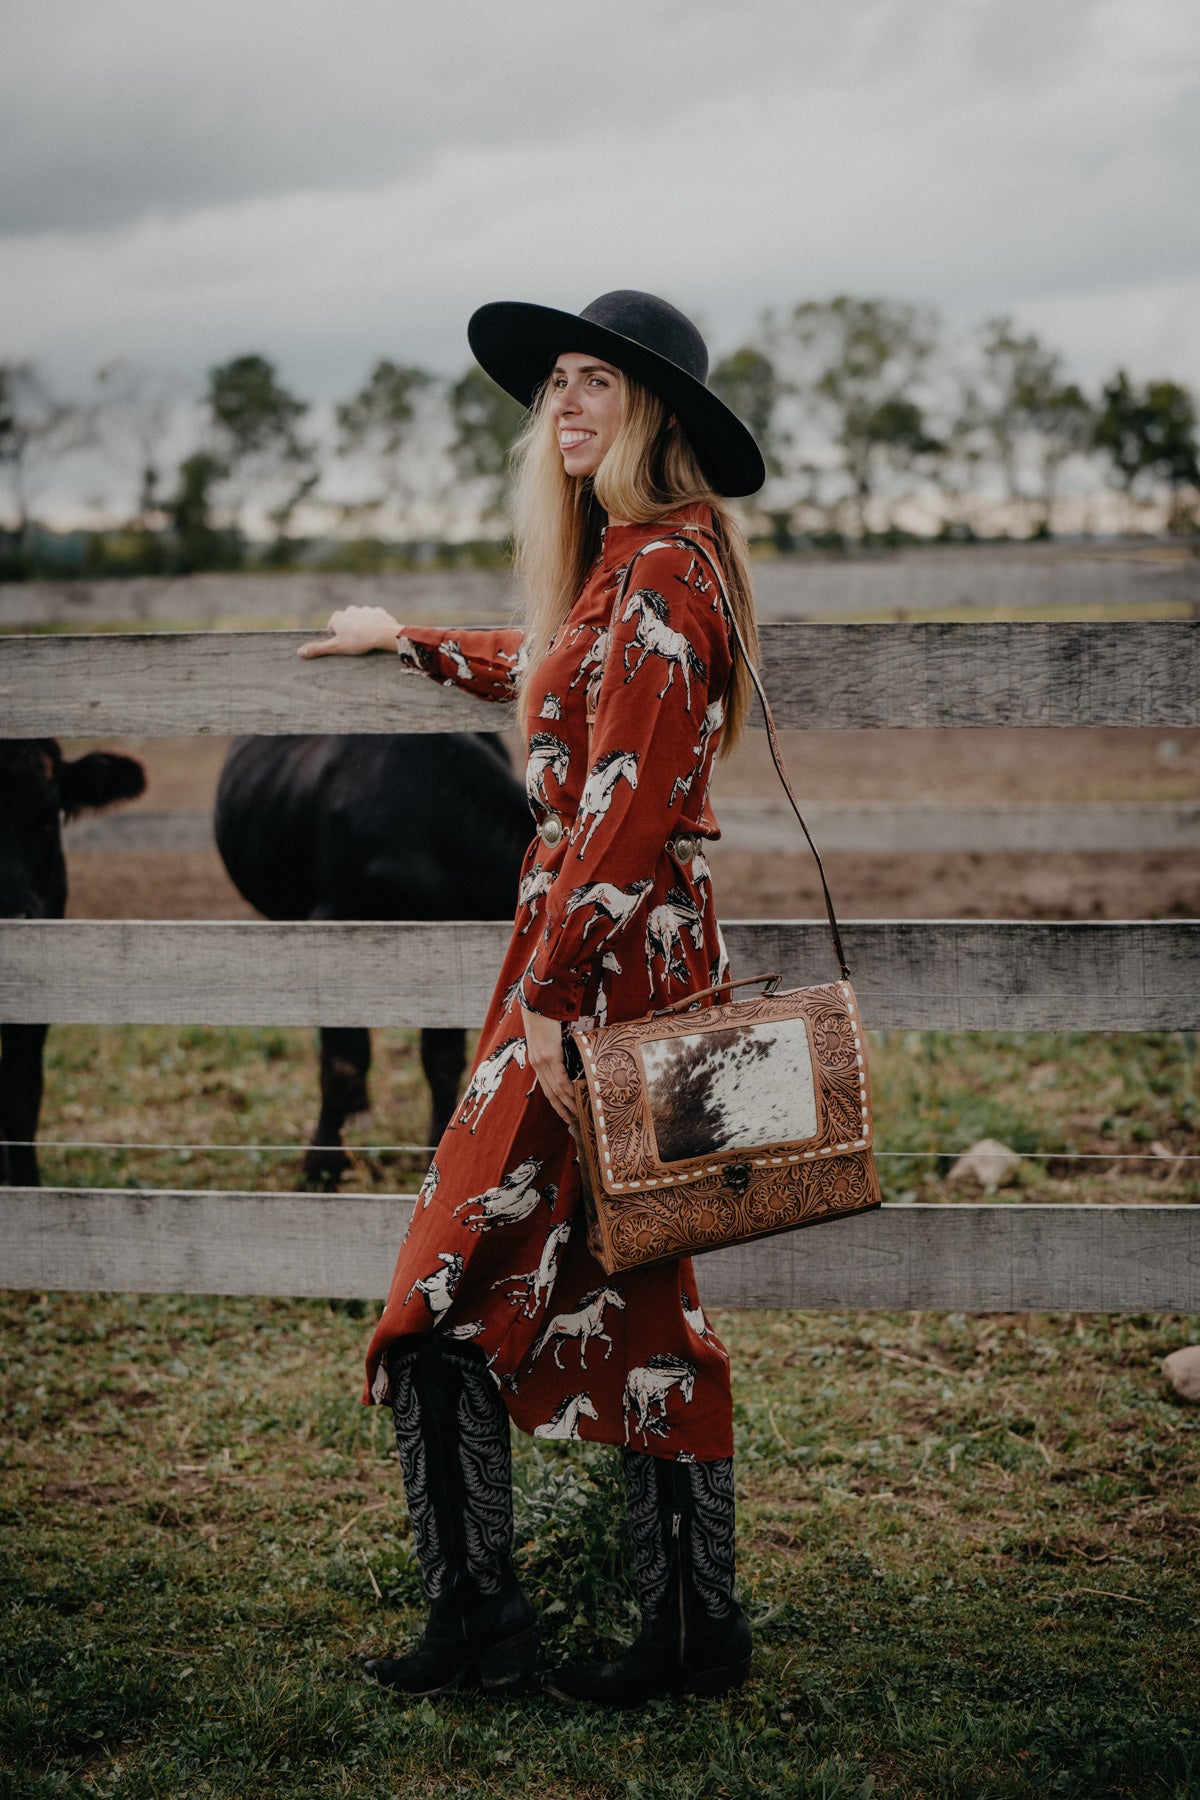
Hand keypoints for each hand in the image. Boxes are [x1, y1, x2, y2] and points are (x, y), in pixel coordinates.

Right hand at [297, 604, 402, 657]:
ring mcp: (364, 609)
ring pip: (360, 618)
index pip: (332, 625)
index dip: (336, 635)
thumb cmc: (358, 641)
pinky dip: (374, 624)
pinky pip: (374, 617)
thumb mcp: (336, 647)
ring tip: (366, 638)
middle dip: (348, 629)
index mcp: (338, 617)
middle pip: (346, 620)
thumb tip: (299, 653)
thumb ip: (318, 649)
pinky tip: (377, 633)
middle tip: (354, 642)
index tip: (342, 643)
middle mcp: (349, 610)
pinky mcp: (377, 611)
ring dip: (361, 626)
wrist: (382, 634)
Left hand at [520, 1002, 576, 1125]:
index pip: (547, 1088)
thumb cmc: (546, 1017)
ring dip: (568, 1102)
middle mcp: (538, 1064)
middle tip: (574, 1121)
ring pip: (556, 1088)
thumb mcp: (550, 1038)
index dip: (556, 1103)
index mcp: (537, 1062)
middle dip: (562, 1109)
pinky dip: (568, 1089)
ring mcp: (543, 1060)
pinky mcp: (550, 1054)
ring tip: (579, 1112)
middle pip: (551, 1093)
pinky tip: (576, 1096)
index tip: (565, 1115)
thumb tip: (573, 1058)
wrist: (538, 1003)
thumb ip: (558, 1050)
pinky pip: (560, 1077)